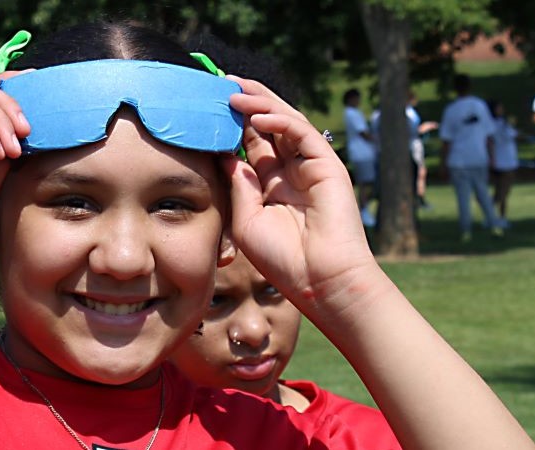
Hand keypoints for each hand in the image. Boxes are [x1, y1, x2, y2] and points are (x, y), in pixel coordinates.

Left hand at [223, 75, 377, 309]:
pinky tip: (257, 116)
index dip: (232, 124)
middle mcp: (292, 170)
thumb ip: (239, 186)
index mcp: (272, 184)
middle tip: (221, 84)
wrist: (320, 281)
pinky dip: (281, 121)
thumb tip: (227, 155)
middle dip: (246, 103)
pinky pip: (303, 134)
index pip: (252, 143)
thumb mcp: (247, 220)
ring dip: (260, 103)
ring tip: (233, 90)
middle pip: (268, 126)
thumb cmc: (283, 259)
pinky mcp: (327, 166)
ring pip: (286, 122)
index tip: (207, 107)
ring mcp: (311, 166)